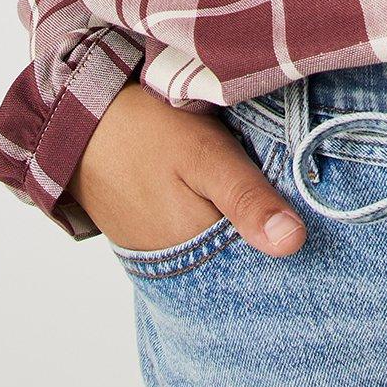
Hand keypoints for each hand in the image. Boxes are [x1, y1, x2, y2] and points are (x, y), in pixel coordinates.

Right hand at [69, 81, 307, 255]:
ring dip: (235, 225)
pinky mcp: (148, 236)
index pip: (259, 263)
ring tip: (252, 187)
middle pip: (238, 257)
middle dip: (262, 229)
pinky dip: (209, 221)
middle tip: (280, 184)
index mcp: (197, 252)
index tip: (306, 205)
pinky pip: (191, 239)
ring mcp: (158, 253)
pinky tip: (218, 194)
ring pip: (216, 248)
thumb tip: (295, 244)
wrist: (79, 121)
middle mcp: (176, 266)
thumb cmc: (146, 132)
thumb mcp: (206, 156)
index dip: (284, 231)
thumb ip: (248, 199)